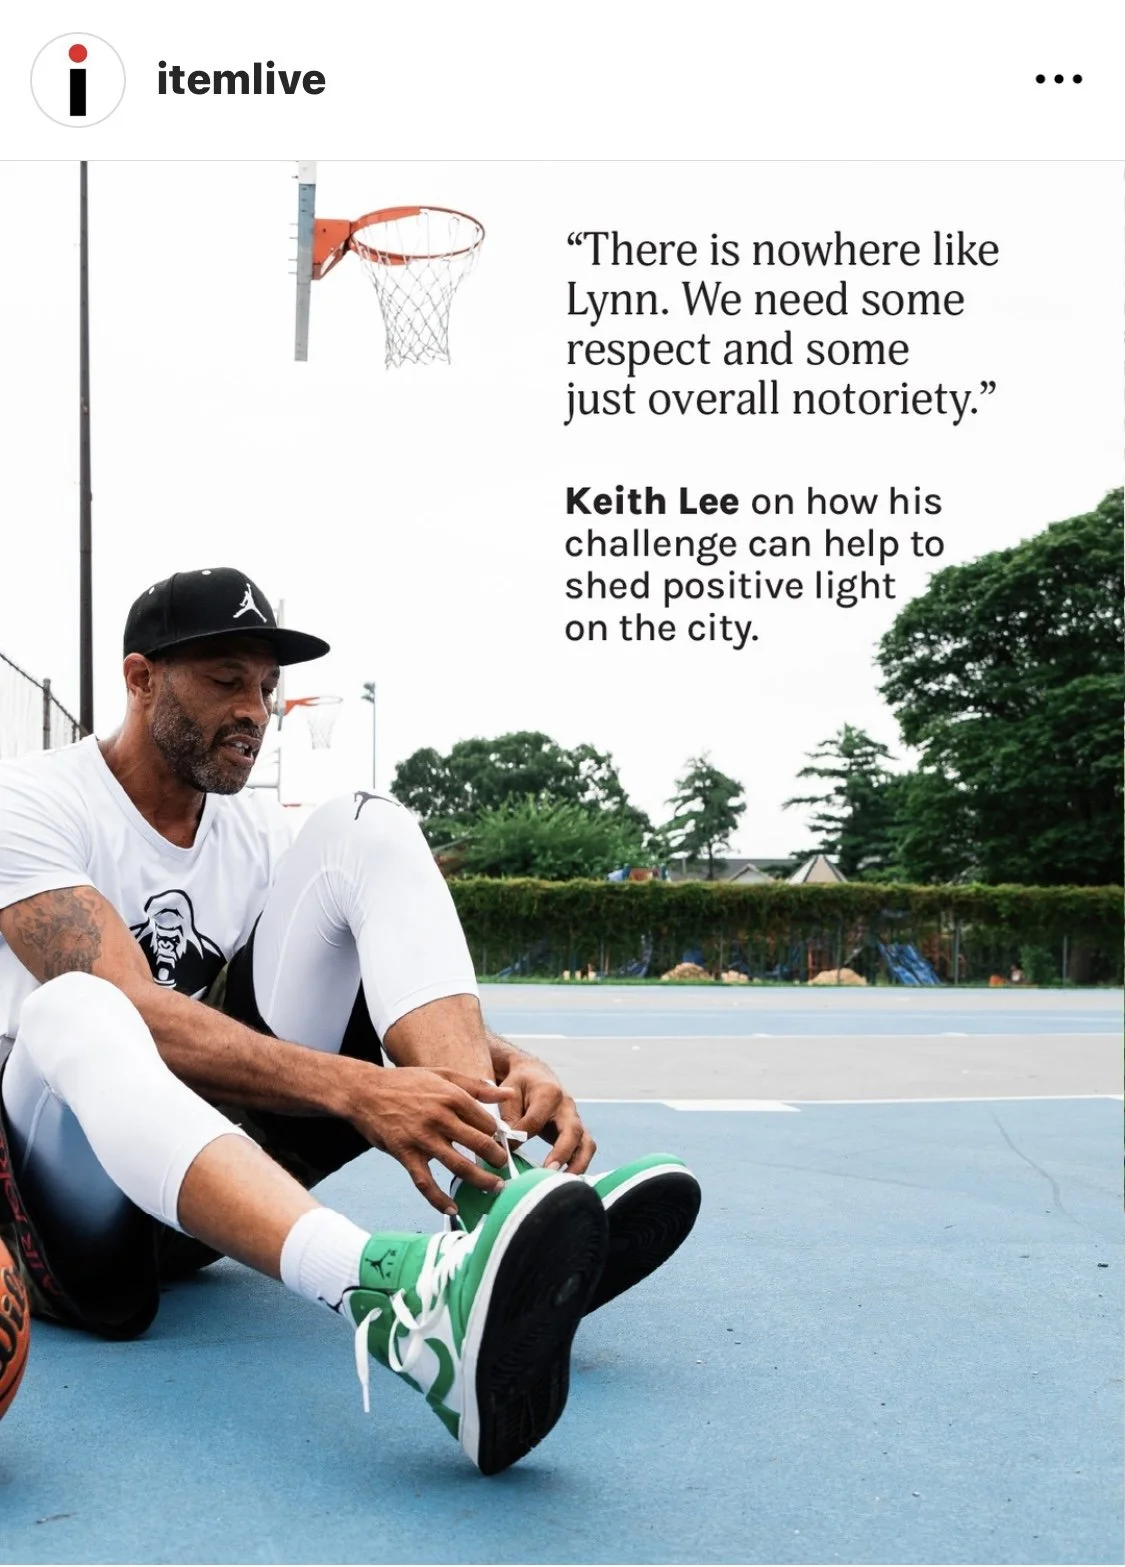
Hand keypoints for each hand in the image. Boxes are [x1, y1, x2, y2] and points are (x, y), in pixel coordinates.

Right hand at [342, 1063, 517, 1215]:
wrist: (365, 1091)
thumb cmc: (406, 1083)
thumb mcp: (443, 1075)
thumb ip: (477, 1086)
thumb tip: (508, 1093)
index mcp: (453, 1096)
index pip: (487, 1122)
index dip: (499, 1136)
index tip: (502, 1145)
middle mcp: (441, 1117)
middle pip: (480, 1144)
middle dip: (497, 1160)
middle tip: (504, 1168)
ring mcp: (422, 1138)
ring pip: (459, 1166)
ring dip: (481, 1180)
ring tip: (494, 1188)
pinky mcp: (405, 1154)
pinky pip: (425, 1182)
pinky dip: (439, 1199)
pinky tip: (452, 1209)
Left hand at [497, 1051, 595, 1174]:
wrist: (534, 1075)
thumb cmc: (519, 1085)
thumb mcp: (508, 1094)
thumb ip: (509, 1118)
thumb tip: (508, 1145)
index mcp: (549, 1092)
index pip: (536, 1121)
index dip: (519, 1137)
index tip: (504, 1149)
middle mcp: (567, 1106)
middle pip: (573, 1131)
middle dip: (562, 1153)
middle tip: (548, 1171)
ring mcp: (575, 1119)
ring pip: (586, 1143)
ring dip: (577, 1164)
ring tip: (563, 1183)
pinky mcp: (577, 1132)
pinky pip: (585, 1149)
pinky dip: (579, 1165)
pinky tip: (566, 1181)